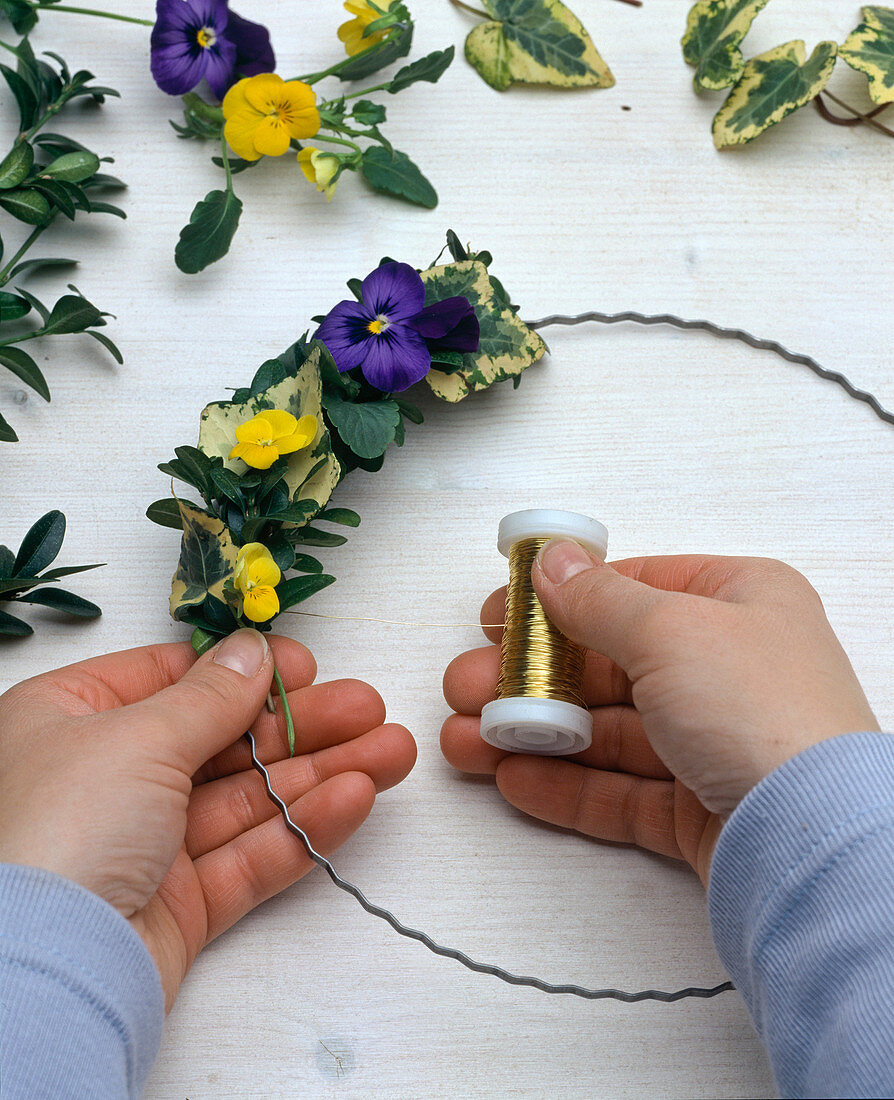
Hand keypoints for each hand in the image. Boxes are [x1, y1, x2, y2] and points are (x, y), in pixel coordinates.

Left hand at [0, 630, 415, 1008]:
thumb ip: (210, 697)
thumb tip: (253, 652)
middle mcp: (105, 780)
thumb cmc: (60, 829)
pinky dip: (301, 828)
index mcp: (72, 720)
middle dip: (303, 726)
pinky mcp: (177, 905)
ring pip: (247, 800)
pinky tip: (354, 798)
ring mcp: (144, 845)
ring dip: (321, 773)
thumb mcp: (137, 738)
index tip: (307, 666)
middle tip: (369, 709)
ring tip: (391, 752)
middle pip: (223, 741)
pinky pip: (249, 856)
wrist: (39, 974)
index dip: (244, 672)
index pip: (171, 680)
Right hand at [442, 544, 877, 883]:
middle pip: (609, 666)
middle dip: (529, 678)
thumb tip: (553, 561)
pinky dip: (564, 785)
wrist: (816, 844)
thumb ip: (598, 598)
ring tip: (466, 742)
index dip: (559, 599)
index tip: (497, 613)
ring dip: (533, 735)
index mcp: (739, 602)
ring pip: (606, 733)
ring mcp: (714, 741)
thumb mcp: (669, 629)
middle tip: (464, 687)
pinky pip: (619, 790)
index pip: (634, 588)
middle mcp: (729, 669)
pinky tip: (512, 779)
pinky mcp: (699, 808)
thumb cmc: (763, 711)